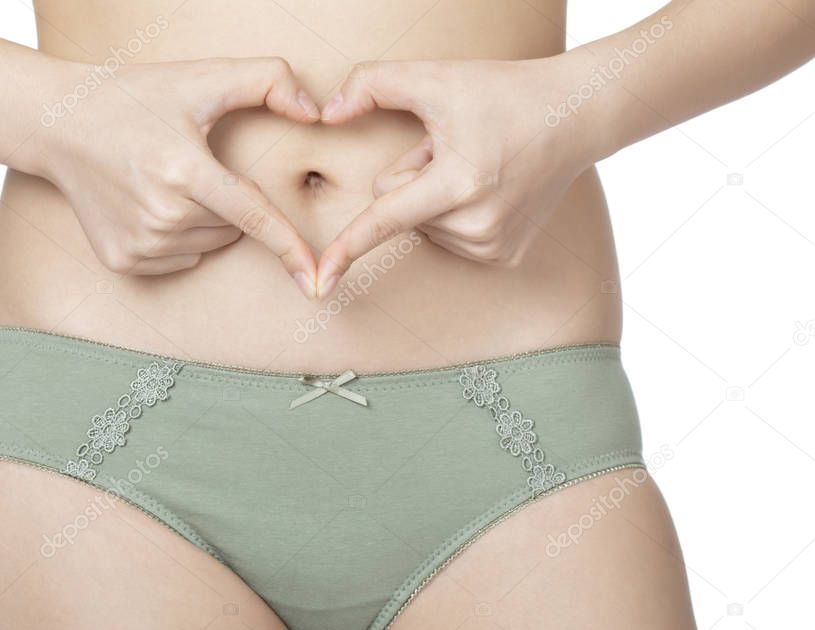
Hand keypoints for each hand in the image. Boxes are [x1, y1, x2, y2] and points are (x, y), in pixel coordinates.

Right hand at [37, 58, 320, 296]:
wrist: (59, 125)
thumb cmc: (135, 98)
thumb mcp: (199, 78)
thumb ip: (266, 81)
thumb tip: (316, 111)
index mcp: (183, 170)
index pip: (252, 216)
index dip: (290, 247)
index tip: (316, 282)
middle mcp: (161, 214)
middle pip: (233, 226)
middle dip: (226, 200)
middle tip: (187, 164)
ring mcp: (139, 243)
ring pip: (209, 245)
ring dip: (204, 220)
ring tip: (165, 182)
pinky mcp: (123, 261)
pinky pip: (181, 259)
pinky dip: (179, 238)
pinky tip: (149, 205)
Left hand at [316, 57, 597, 296]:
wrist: (576, 116)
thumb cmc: (504, 93)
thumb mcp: (436, 78)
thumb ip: (372, 85)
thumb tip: (327, 112)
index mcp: (458, 184)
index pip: (385, 219)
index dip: (348, 248)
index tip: (322, 283)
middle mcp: (477, 225)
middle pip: (398, 209)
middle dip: (414, 176)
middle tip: (458, 148)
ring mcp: (492, 247)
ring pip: (422, 226)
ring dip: (436, 195)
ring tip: (477, 166)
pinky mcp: (503, 257)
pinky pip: (448, 238)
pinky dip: (457, 213)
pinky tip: (489, 187)